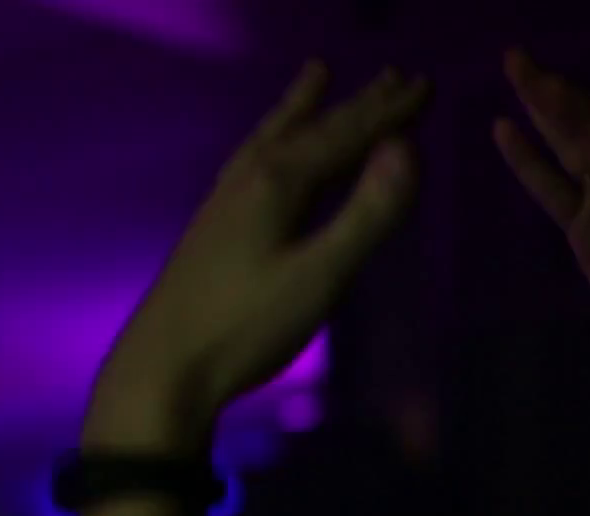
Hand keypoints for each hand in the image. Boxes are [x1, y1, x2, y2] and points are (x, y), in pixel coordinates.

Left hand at [87, 62, 429, 450]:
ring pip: (275, 137)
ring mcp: (226, 199)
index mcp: (278, 183)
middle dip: (357, 104)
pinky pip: (254, 158)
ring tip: (316, 75)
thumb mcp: (321, 275)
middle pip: (312, 129)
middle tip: (394, 75)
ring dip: (304, 107)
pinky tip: (265, 152)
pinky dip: (273, 138)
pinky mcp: (214, 224)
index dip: (388, 112)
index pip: (345, 136)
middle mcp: (250, 177)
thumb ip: (367, 214)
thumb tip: (409, 149)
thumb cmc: (247, 326)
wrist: (165, 367)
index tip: (424, 86)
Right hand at [493, 50, 589, 392]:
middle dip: (553, 94)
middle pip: (588, 128)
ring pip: (568, 150)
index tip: (555, 82)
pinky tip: (505, 131)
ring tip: (511, 73)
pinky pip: (552, 192)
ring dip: (540, 114)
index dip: (588, 104)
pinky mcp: (587, 233)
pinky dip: (529, 164)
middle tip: (515, 58)